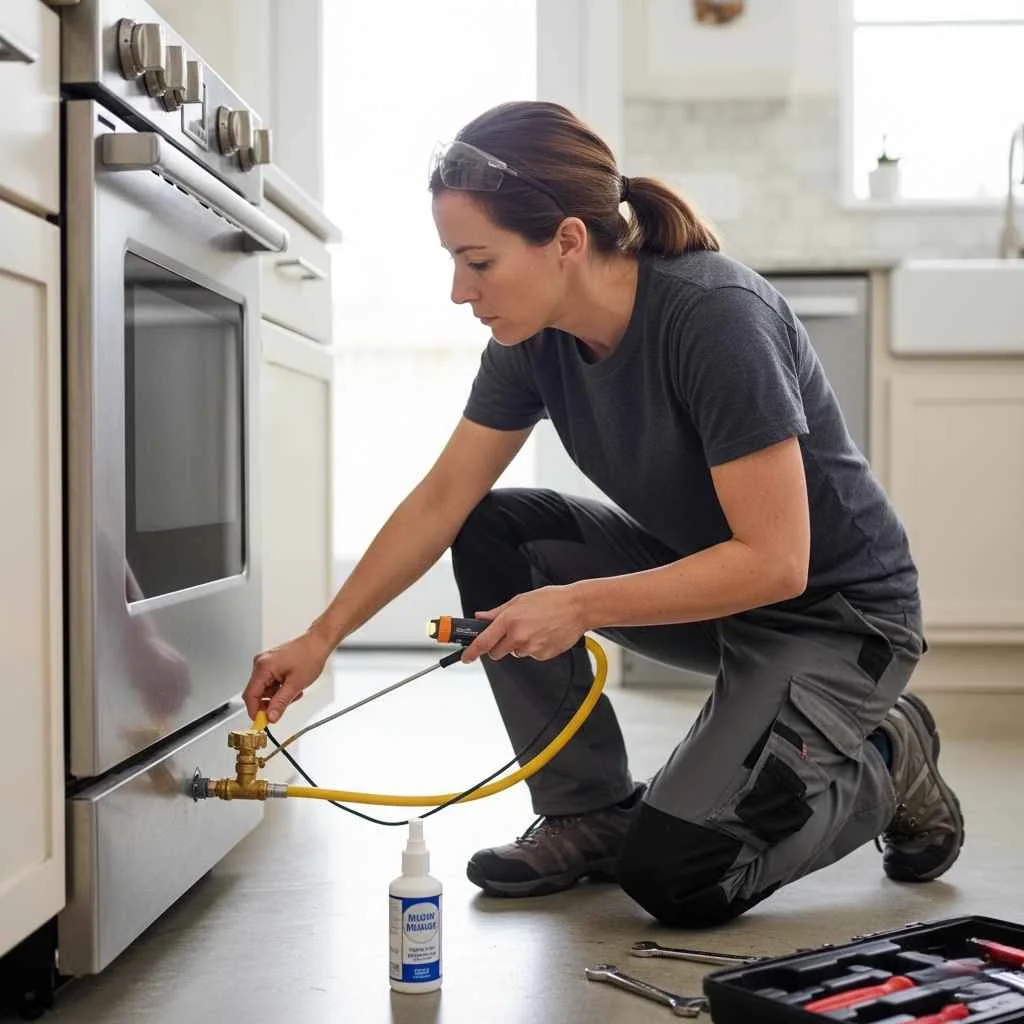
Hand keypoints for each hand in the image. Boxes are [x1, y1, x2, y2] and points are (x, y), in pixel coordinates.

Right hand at [243, 629, 333, 722]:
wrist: (318, 643)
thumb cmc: (310, 656)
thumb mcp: (296, 685)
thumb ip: (280, 702)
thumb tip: (270, 717)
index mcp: (263, 667)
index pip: (250, 695)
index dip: (255, 711)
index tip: (263, 722)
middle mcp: (260, 663)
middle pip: (256, 693)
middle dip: (270, 702)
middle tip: (285, 704)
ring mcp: (265, 662)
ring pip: (264, 689)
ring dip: (277, 695)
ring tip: (294, 691)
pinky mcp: (271, 663)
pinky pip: (270, 682)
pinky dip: (279, 688)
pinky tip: (291, 684)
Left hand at [462, 585, 586, 662]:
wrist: (578, 608)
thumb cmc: (551, 599)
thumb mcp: (520, 600)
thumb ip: (498, 612)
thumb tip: (481, 617)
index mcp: (509, 620)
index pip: (483, 642)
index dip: (471, 652)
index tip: (465, 657)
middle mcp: (518, 636)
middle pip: (497, 653)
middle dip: (498, 646)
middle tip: (510, 633)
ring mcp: (531, 648)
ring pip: (516, 653)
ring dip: (519, 645)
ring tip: (534, 628)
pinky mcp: (543, 655)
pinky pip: (531, 655)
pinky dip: (534, 647)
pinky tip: (544, 634)